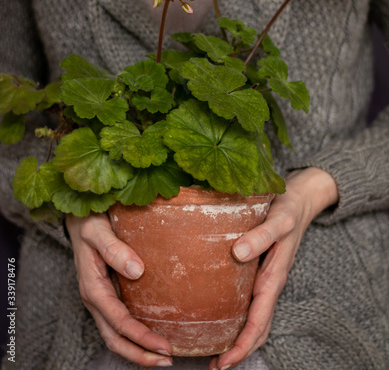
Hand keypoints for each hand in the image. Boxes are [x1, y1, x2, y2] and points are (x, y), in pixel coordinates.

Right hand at [65, 212, 172, 367]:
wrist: (80, 220)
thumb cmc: (89, 223)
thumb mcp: (98, 231)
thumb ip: (115, 249)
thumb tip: (137, 271)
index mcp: (92, 288)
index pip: (118, 322)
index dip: (141, 337)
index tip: (164, 346)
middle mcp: (95, 298)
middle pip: (115, 339)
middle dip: (140, 354)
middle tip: (167, 361)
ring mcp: (101, 298)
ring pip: (116, 334)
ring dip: (138, 349)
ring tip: (162, 356)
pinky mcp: (108, 294)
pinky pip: (119, 322)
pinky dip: (134, 334)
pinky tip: (152, 332)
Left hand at [210, 167, 338, 369]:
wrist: (299, 201)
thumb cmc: (288, 210)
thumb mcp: (278, 220)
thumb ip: (262, 235)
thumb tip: (238, 253)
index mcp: (274, 277)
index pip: (259, 321)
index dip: (243, 344)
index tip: (224, 361)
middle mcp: (269, 283)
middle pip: (257, 327)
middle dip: (239, 350)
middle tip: (214, 365)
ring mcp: (265, 278)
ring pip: (254, 317)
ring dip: (239, 337)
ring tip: (215, 349)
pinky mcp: (259, 269)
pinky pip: (250, 300)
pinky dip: (239, 316)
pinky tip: (221, 313)